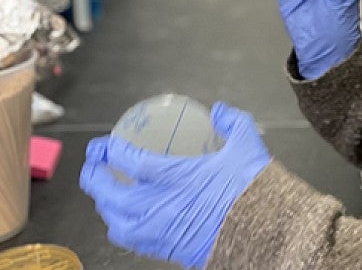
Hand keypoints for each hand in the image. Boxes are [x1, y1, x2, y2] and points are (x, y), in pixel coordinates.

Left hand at [80, 103, 271, 268]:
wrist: (268, 235)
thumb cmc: (255, 192)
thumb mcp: (247, 145)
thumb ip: (232, 121)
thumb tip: (219, 110)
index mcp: (174, 177)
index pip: (128, 160)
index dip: (111, 150)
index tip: (107, 143)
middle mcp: (160, 207)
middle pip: (110, 194)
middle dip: (94, 176)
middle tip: (93, 163)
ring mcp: (161, 232)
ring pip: (115, 222)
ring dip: (105, 206)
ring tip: (105, 194)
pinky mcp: (168, 250)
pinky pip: (132, 242)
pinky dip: (121, 228)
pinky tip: (126, 220)